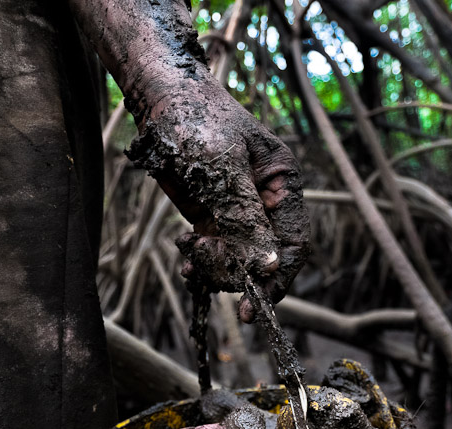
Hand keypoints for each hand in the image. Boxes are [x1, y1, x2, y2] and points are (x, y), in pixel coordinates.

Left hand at [128, 82, 309, 321]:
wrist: (158, 99)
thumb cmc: (196, 120)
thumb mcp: (221, 168)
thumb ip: (243, 217)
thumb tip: (266, 266)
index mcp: (283, 184)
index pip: (293, 241)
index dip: (277, 276)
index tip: (255, 305)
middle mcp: (266, 202)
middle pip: (264, 258)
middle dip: (238, 271)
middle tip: (206, 268)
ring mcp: (238, 213)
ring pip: (238, 261)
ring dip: (215, 269)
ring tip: (190, 255)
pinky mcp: (211, 218)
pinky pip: (215, 255)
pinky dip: (201, 265)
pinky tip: (187, 262)